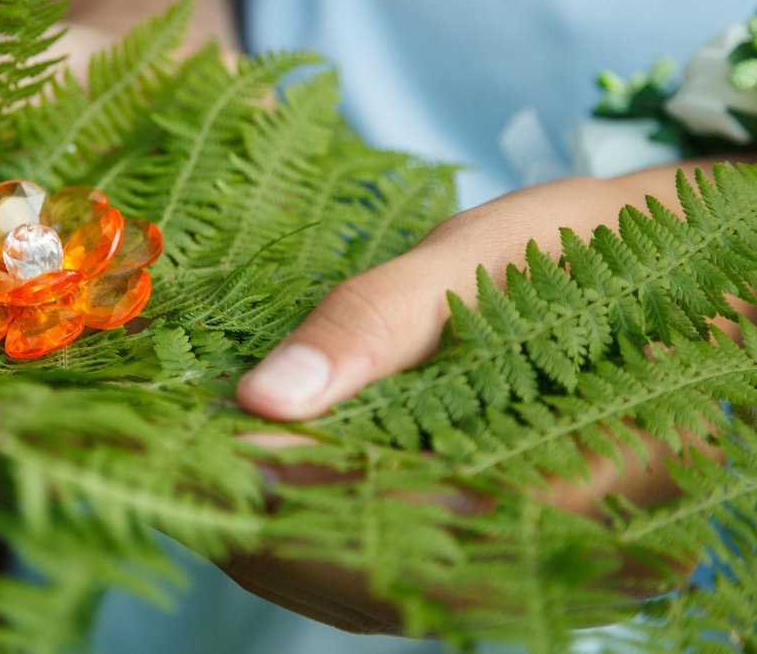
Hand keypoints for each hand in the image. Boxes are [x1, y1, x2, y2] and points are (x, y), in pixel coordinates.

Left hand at [228, 165, 729, 631]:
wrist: (664, 262)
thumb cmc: (579, 246)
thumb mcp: (479, 254)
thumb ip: (376, 324)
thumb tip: (262, 398)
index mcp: (592, 476)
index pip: (412, 527)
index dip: (297, 498)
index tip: (206, 451)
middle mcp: (572, 553)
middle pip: (384, 583)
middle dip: (267, 530)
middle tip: (177, 467)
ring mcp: (533, 563)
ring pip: (375, 594)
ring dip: (278, 542)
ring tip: (201, 476)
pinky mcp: (497, 552)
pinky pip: (388, 576)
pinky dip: (311, 538)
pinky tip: (261, 488)